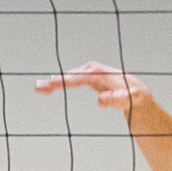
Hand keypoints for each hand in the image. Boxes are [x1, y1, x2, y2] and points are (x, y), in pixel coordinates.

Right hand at [34, 60, 154, 113]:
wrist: (134, 90)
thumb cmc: (132, 95)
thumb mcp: (129, 99)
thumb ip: (117, 99)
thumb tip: (100, 100)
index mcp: (99, 73)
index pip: (80, 77)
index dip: (66, 81)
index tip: (53, 84)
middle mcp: (91, 70)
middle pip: (70, 76)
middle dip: (54, 82)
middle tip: (38, 87)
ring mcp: (87, 73)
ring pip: (67, 77)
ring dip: (52, 83)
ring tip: (37, 88)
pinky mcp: (85, 78)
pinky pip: (69, 80)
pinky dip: (56, 84)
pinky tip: (45, 88)